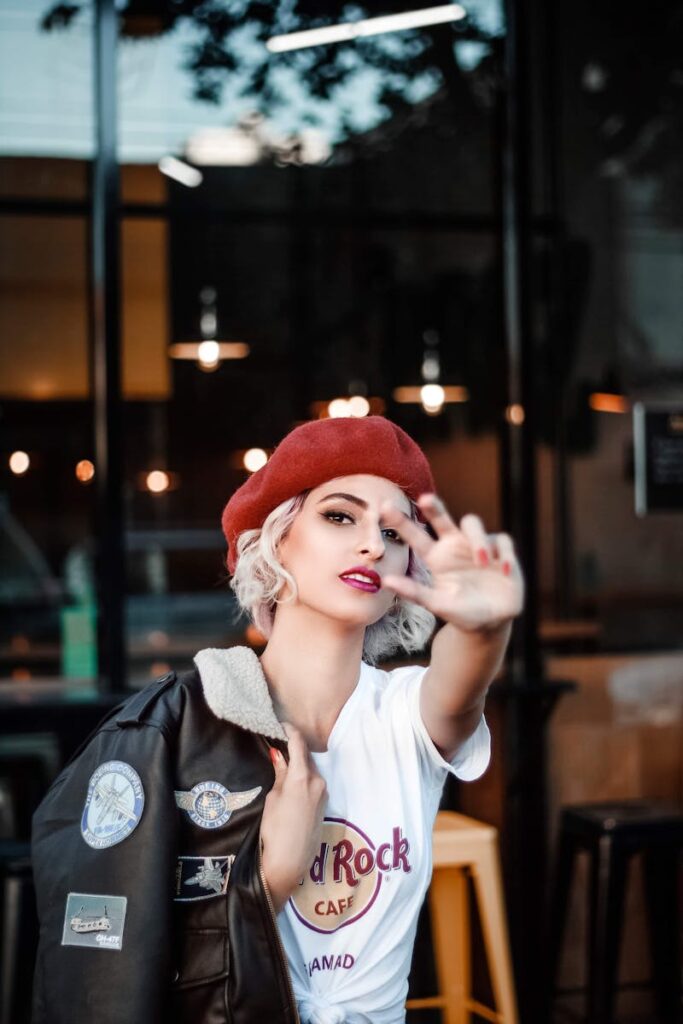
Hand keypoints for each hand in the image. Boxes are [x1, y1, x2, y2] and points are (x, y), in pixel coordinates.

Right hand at [260, 723, 326, 912]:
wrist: (290, 860)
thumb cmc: (276, 829)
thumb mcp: (273, 798)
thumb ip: (280, 774)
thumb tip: (279, 755)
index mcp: (303, 777)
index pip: (299, 743)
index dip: (290, 731)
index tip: (281, 725)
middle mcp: (318, 781)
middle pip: (307, 756)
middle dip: (294, 748)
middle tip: (279, 744)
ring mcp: (324, 792)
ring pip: (312, 769)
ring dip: (300, 763)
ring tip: (284, 763)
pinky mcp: (325, 803)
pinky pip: (315, 782)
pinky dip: (305, 776)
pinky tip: (293, 781)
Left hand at [380, 495, 523, 633]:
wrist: (492, 623)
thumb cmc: (461, 612)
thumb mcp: (437, 604)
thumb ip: (414, 592)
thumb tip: (385, 580)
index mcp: (437, 557)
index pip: (416, 536)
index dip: (402, 522)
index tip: (385, 506)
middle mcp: (455, 546)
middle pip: (442, 519)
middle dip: (434, 508)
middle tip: (425, 499)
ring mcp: (478, 546)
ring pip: (473, 524)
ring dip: (477, 540)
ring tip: (483, 561)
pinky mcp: (501, 551)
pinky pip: (503, 541)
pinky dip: (505, 554)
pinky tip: (505, 570)